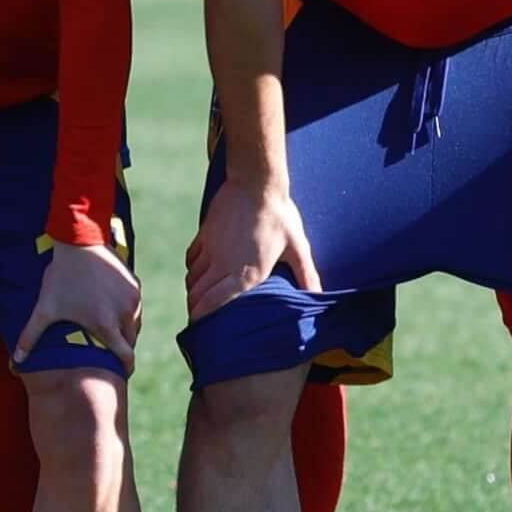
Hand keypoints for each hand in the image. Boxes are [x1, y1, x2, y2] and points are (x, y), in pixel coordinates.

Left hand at [19, 238, 142, 362]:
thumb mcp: (45, 308)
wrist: (79, 241)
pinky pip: (135, 303)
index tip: (122, 371)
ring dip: (125, 326)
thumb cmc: (61, 277)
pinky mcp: (134, 283)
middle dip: (123, 345)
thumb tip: (17, 360)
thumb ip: (31, 336)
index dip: (125, 366)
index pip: (126, 356)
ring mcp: (132, 298)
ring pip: (134, 322)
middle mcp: (124, 314)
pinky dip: (127, 307)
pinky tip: (110, 302)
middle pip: (131, 340)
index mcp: (105, 326)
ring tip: (108, 322)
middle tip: (109, 344)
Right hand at [184, 174, 317, 320]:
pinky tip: (198, 274)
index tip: (202, 329)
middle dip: (196, 311)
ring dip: (194, 292)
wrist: (255, 182)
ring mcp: (211, 248)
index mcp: (246, 273)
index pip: (216, 303)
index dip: (204, 318)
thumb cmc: (280, 215)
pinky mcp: (205, 234)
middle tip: (199, 322)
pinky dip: (192, 270)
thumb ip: (307, 275)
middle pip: (199, 295)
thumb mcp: (297, 247)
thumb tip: (319, 297)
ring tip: (198, 303)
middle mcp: (223, 264)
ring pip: (193, 278)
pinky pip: (192, 259)